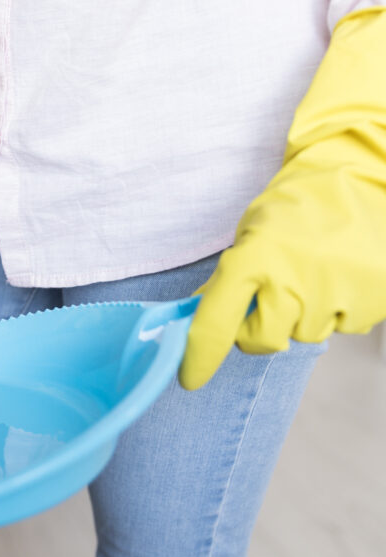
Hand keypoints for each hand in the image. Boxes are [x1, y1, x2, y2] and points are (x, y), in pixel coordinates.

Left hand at [180, 7, 385, 389]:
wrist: (363, 179)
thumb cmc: (296, 207)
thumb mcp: (249, 234)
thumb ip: (226, 279)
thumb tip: (198, 318)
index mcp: (252, 260)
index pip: (215, 324)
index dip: (199, 357)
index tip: (190, 377)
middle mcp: (293, 281)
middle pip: (260, 341)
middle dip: (255, 328)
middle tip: (265, 297)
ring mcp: (336, 293)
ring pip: (302, 334)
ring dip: (300, 315)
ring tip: (312, 272)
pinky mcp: (373, 300)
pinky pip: (343, 325)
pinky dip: (337, 308)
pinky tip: (339, 275)